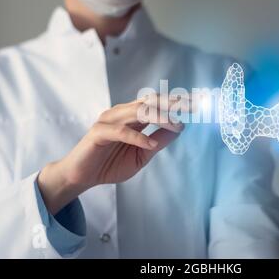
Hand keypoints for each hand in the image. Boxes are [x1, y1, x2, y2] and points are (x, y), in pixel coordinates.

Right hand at [37, 94, 188, 213]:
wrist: (82, 177)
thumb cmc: (110, 164)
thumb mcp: (141, 156)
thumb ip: (158, 142)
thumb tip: (180, 128)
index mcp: (133, 117)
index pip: (157, 104)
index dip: (176, 103)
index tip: (197, 104)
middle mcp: (122, 114)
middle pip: (150, 102)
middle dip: (173, 103)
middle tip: (193, 106)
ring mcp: (109, 120)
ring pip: (138, 112)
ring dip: (159, 118)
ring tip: (176, 125)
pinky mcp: (99, 132)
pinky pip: (121, 131)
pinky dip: (138, 137)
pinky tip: (150, 143)